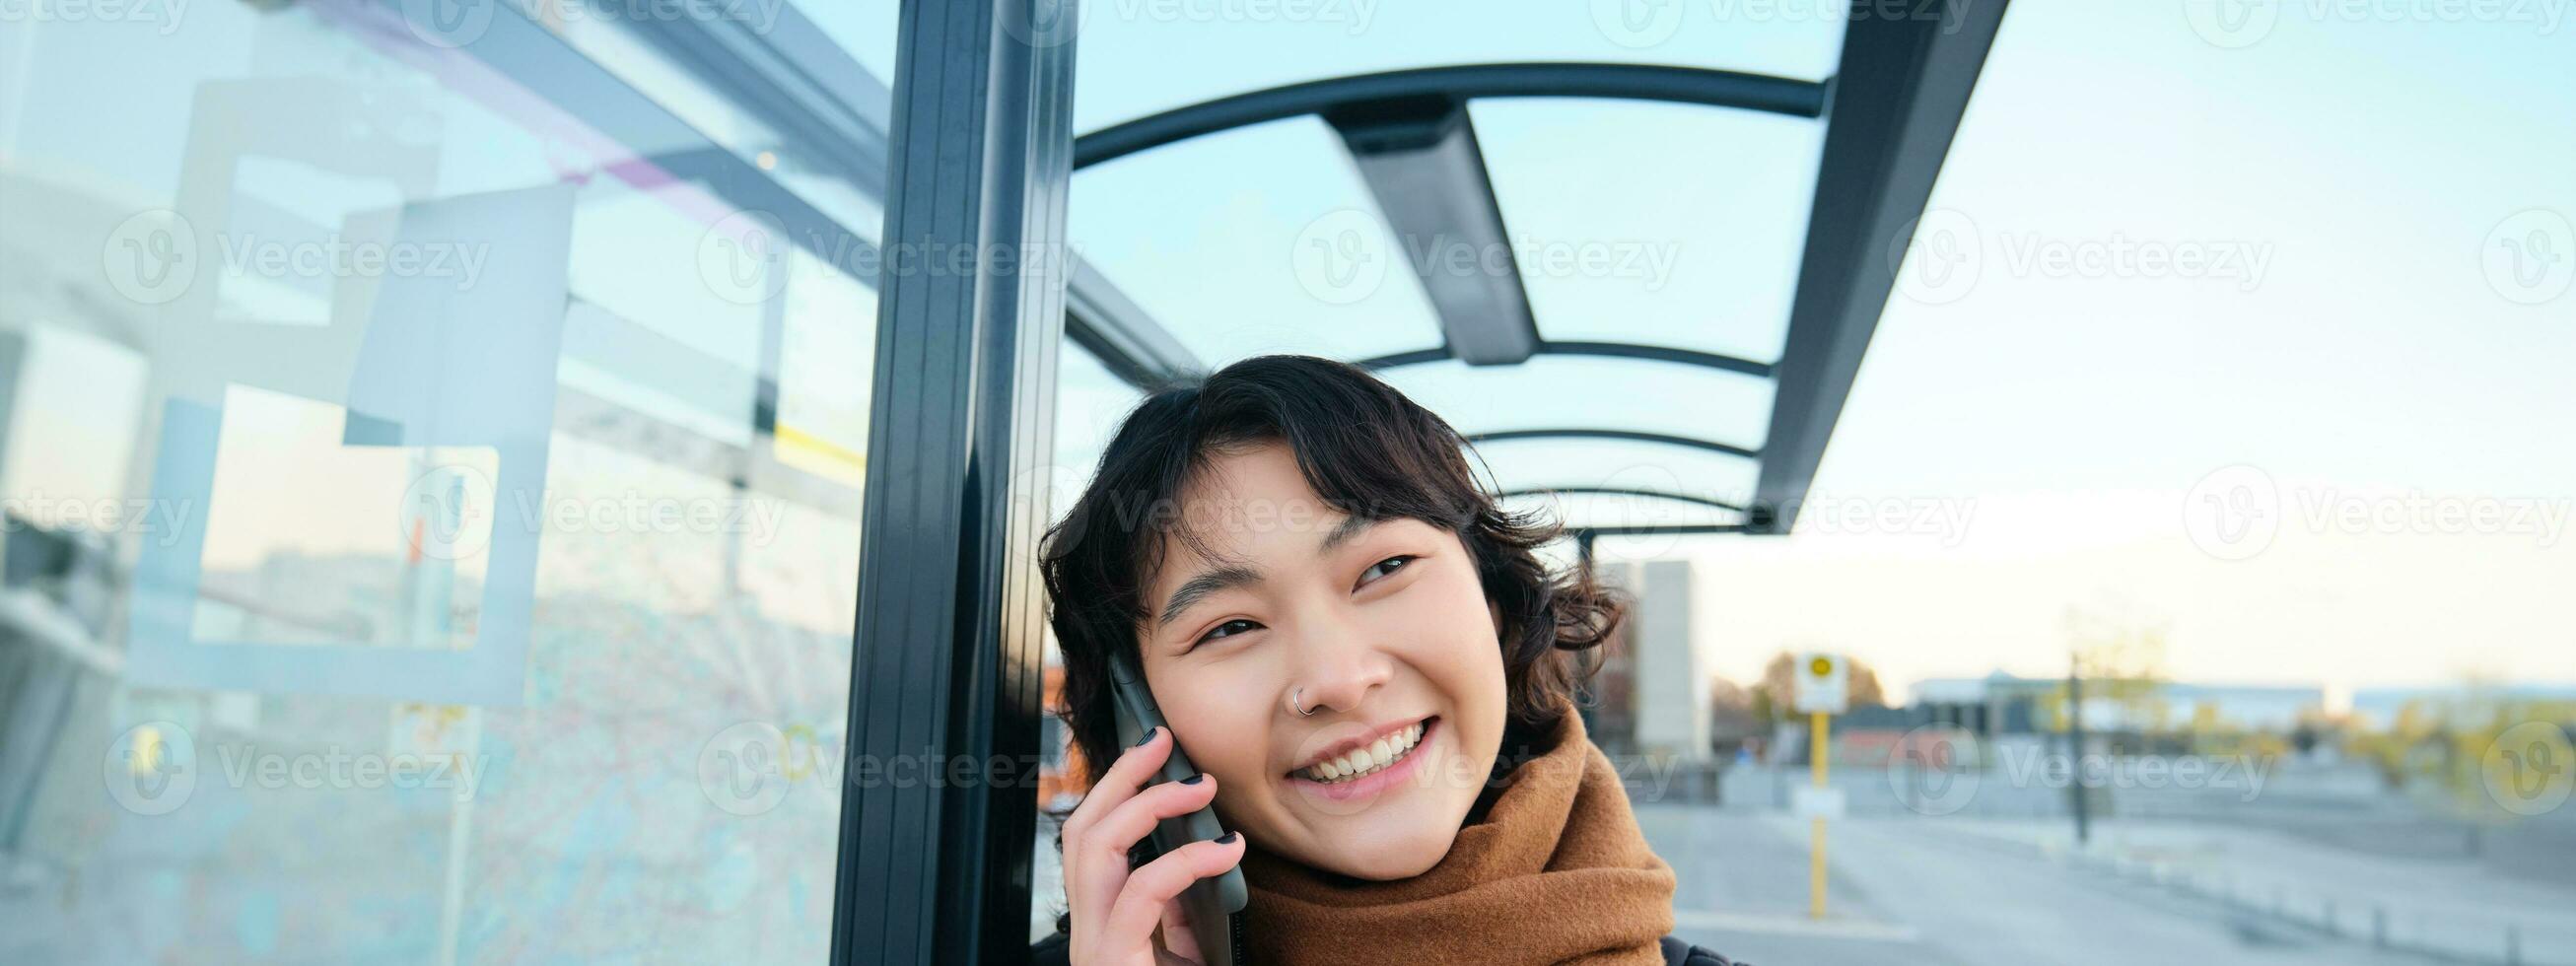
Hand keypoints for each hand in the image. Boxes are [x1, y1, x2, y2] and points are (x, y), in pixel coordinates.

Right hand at [1060, 726, 1247, 964]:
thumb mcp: (1181, 952)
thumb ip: (1176, 914)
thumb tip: (1189, 864)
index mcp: (1099, 924)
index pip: (1091, 843)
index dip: (1116, 791)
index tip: (1155, 755)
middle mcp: (1086, 930)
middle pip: (1082, 832)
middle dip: (1121, 776)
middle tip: (1162, 740)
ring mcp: (1093, 945)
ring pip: (1095, 848)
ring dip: (1147, 803)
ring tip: (1200, 785)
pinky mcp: (1113, 960)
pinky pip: (1142, 890)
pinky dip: (1186, 859)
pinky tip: (1227, 848)